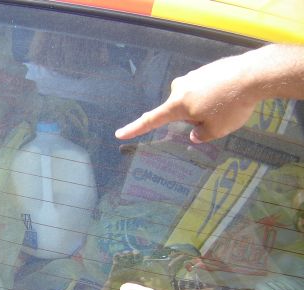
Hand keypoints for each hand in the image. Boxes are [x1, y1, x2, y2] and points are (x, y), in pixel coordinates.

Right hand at [115, 53, 259, 142]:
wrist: (254, 74)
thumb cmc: (231, 106)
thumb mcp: (216, 131)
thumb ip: (201, 136)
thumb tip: (195, 134)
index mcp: (177, 105)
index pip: (151, 120)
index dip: (134, 129)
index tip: (120, 133)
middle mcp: (181, 88)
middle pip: (179, 108)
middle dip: (192, 116)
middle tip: (214, 119)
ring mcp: (194, 75)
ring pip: (194, 97)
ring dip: (205, 104)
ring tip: (228, 106)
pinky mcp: (208, 68)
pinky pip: (206, 86)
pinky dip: (216, 93)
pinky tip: (232, 94)